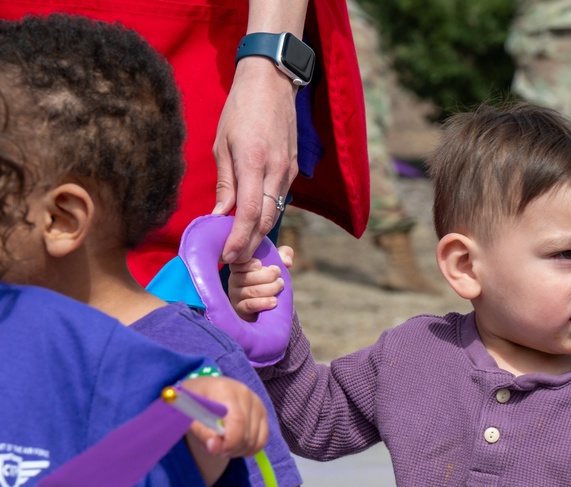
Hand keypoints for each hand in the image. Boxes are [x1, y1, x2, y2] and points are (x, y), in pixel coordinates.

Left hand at [181, 376, 268, 457]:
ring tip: (221, 444)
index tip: (215, 451)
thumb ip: (201, 432)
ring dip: (236, 450)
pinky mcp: (262, 412)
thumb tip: (215, 448)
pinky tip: (234, 445)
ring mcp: (256, 402)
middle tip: (212, 447)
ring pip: (254, 440)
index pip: (237, 421)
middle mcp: (245, 393)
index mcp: (224, 389)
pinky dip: (248, 449)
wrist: (204, 391)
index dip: (229, 442)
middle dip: (229, 449)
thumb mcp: (187, 415)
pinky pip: (261, 441)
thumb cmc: (194, 402)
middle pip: (246, 434)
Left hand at [212, 57, 298, 263]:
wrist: (272, 84)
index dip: (239, 239)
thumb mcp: (222, 144)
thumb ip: (224, 183)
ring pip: (275, 212)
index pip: (249, 213)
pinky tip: (253, 221)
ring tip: (241, 245)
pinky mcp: (294, 169)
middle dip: (250, 244)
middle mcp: (276, 170)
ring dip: (259, 232)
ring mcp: (289, 171)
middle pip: (266, 220)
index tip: (227, 255)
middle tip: (233, 259)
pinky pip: (279, 199)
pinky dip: (266, 214)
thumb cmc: (241, 109)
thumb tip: (218, 215)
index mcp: (254, 162)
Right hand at [227, 245, 293, 320]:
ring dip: (269, 289)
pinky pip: (249, 305)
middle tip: (280, 278)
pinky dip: (263, 303)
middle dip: (267, 276)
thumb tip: (286, 262)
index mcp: (240, 267)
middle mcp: (234, 280)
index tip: (261, 264)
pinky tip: (274, 301)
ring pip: (251, 291)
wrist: (269, 306)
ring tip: (280, 287)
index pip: (238, 263)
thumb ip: (283, 256)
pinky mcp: (240, 310)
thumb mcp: (277, 264)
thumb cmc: (271, 281)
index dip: (248, 264)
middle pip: (247, 277)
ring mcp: (235, 296)